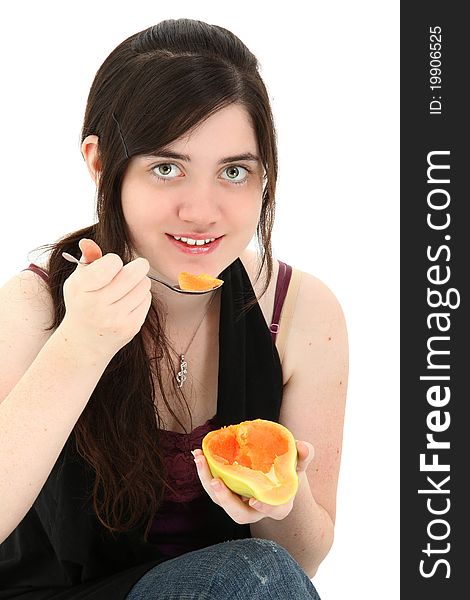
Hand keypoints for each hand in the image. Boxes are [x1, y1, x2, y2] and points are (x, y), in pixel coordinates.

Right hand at [58, 238, 151, 358]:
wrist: (84, 342)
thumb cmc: (82, 304)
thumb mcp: (78, 281)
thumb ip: (87, 259)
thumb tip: (88, 241)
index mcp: (81, 289)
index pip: (111, 264)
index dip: (115, 261)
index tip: (111, 265)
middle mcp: (97, 305)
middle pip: (134, 274)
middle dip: (138, 266)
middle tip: (136, 267)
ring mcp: (115, 319)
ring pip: (144, 285)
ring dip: (140, 282)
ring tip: (128, 287)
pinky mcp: (131, 327)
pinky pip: (147, 300)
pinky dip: (141, 296)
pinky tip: (129, 302)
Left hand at [192, 439, 314, 524]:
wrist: (273, 473)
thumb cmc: (287, 471)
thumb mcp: (297, 464)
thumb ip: (302, 456)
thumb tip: (304, 446)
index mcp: (277, 504)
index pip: (273, 511)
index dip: (265, 508)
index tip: (255, 501)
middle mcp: (256, 509)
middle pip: (239, 514)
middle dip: (226, 500)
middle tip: (217, 481)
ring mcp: (239, 502)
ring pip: (221, 501)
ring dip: (207, 482)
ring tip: (200, 459)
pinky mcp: (226, 492)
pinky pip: (214, 487)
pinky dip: (205, 472)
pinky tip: (199, 455)